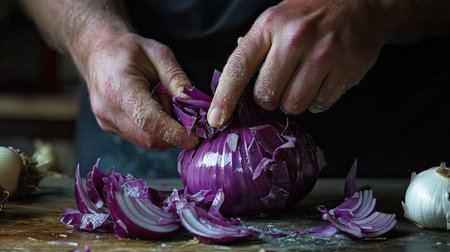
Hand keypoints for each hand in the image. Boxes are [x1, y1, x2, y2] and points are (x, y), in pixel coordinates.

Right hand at [84, 33, 197, 150]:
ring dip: (167, 133)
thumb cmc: (128, 50)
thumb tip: (194, 106)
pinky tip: (157, 110)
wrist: (98, 53)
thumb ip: (176, 79)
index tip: (194, 138)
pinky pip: (140, 138)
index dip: (174, 133)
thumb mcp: (159, 54)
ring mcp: (107, 122)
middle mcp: (108, 110)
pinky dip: (156, 131)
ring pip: (147, 141)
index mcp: (119, 88)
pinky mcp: (110, 128)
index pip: (149, 121)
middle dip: (175, 134)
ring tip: (168, 106)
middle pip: (149, 137)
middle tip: (191, 120)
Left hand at [208, 0, 385, 126]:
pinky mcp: (348, 67)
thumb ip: (253, 49)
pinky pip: (320, 106)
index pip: (238, 67)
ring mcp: (324, 53)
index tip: (216, 120)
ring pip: (293, 106)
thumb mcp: (275, 20)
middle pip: (266, 95)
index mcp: (269, 25)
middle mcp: (295, 38)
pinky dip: (318, 100)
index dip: (224, 98)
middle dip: (270, 97)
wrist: (360, 3)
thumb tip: (228, 83)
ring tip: (303, 80)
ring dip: (294, 101)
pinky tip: (323, 80)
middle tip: (282, 81)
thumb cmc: (309, 15)